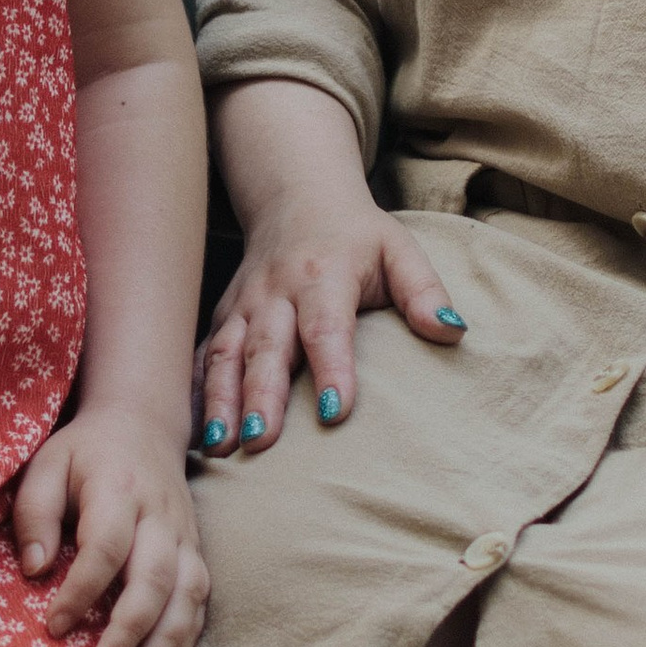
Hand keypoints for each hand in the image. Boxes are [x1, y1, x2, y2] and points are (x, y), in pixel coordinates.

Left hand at [14, 403, 209, 646]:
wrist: (141, 423)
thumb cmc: (85, 452)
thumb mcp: (47, 465)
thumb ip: (35, 514)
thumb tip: (34, 571)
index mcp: (118, 489)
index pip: (105, 547)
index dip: (80, 591)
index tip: (53, 627)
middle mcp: (159, 515)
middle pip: (154, 577)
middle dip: (130, 628)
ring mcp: (184, 534)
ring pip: (188, 592)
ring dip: (167, 641)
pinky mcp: (195, 549)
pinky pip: (201, 597)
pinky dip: (187, 636)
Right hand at [198, 191, 462, 452]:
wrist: (297, 198)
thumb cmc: (357, 236)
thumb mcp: (399, 250)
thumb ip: (424, 291)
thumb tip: (452, 331)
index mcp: (323, 276)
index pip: (326, 327)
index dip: (332, 368)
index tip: (337, 412)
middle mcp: (275, 293)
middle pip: (266, 349)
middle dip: (261, 396)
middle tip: (261, 441)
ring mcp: (242, 307)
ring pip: (224, 356)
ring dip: (220, 402)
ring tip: (219, 448)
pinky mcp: (223, 319)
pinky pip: (201, 358)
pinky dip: (194, 395)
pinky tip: (193, 436)